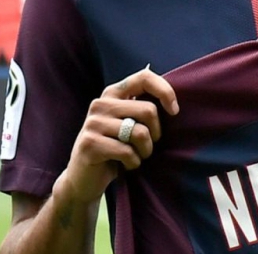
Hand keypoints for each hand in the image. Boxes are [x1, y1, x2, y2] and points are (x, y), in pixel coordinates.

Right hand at [56, 66, 178, 206]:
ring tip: (136, 156)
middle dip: (155, 134)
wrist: (83, 179)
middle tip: (146, 146)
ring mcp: (93, 123)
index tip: (174, 111)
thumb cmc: (114, 149)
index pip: (144, 77)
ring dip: (145, 151)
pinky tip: (125, 165)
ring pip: (140, 133)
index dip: (165, 91)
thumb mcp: (128, 123)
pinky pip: (127, 152)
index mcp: (113, 93)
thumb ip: (142, 109)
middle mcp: (101, 103)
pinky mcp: (90, 143)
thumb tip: (174, 103)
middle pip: (148, 110)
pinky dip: (133, 163)